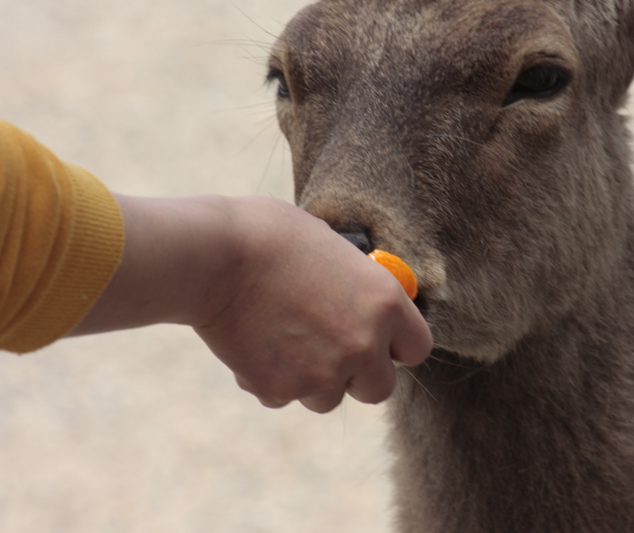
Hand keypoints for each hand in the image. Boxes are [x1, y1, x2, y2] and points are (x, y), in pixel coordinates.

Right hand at [195, 197, 430, 412]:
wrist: (215, 256)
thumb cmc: (269, 235)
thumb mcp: (331, 246)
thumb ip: (354, 284)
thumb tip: (358, 299)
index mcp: (383, 302)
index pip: (417, 348)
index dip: (396, 347)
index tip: (380, 343)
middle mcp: (362, 344)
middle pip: (378, 388)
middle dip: (356, 375)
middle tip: (331, 351)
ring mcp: (322, 372)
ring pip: (327, 398)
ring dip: (311, 379)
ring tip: (283, 339)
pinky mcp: (280, 388)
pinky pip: (283, 396)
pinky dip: (270, 379)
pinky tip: (252, 343)